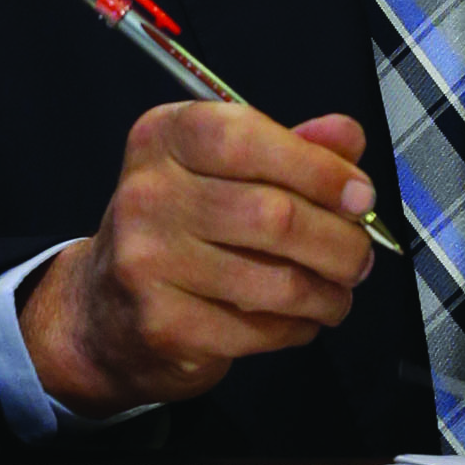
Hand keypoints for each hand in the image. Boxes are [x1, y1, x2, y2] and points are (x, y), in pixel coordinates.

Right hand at [23, 99, 376, 410]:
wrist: (104, 311)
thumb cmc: (177, 231)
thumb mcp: (224, 172)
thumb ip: (288, 148)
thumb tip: (345, 135)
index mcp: (165, 139)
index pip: (248, 139)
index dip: (319, 169)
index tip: (360, 196)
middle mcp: (147, 195)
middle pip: (274, 215)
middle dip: (341, 242)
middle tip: (359, 256)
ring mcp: (148, 262)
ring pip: (277, 280)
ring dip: (328, 293)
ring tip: (336, 293)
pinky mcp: (163, 324)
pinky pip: (260, 329)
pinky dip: (297, 328)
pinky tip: (298, 320)